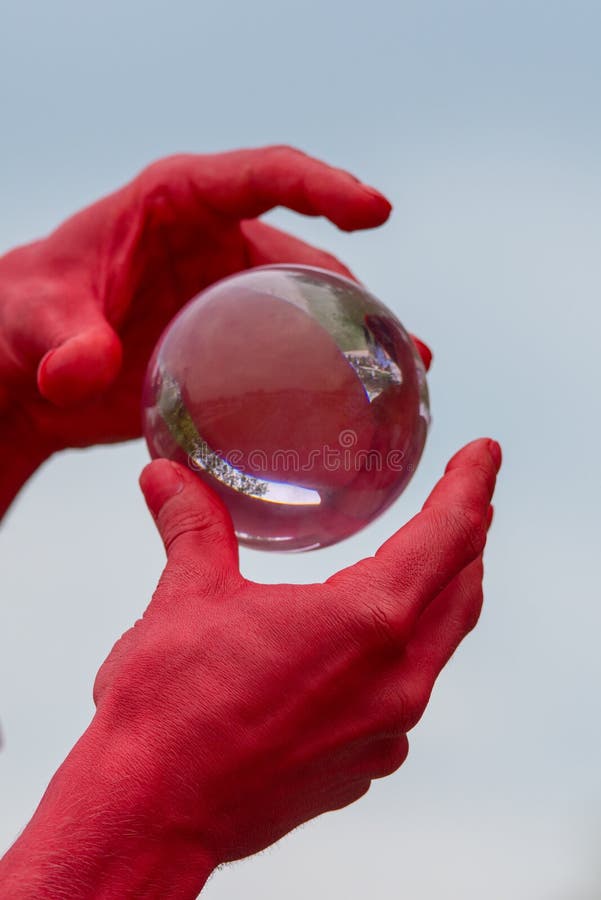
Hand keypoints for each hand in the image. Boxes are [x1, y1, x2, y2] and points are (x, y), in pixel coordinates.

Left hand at [0, 146, 425, 455]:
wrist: (26, 373)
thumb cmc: (24, 319)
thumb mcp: (36, 320)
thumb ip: (63, 341)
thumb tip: (83, 371)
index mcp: (176, 204)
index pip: (263, 177)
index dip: (324, 187)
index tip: (375, 212)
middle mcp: (214, 241)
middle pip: (305, 251)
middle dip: (359, 293)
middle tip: (403, 345)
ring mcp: (227, 292)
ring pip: (309, 302)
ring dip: (358, 335)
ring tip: (408, 375)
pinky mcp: (230, 338)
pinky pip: (291, 346)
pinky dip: (326, 370)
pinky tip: (357, 406)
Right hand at [91, 437, 499, 874]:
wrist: (148, 814)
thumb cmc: (170, 712)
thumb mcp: (187, 598)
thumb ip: (192, 527)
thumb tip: (167, 479)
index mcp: (367, 622)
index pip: (449, 535)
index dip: (472, 487)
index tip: (484, 456)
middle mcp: (394, 679)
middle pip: (460, 591)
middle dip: (466, 539)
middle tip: (463, 502)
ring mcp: (385, 730)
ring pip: (439, 647)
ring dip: (440, 598)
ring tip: (426, 567)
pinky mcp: (362, 766)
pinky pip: (402, 698)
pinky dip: (402, 658)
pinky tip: (367, 653)